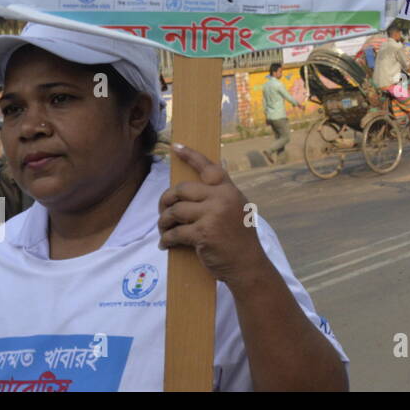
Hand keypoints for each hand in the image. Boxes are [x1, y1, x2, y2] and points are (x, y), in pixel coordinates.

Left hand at [159, 143, 269, 287]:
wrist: (247, 263)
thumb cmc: (239, 238)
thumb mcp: (236, 210)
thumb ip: (218, 197)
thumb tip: (188, 193)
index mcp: (229, 190)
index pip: (208, 167)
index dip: (191, 155)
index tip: (176, 146)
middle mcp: (221, 198)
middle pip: (181, 190)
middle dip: (166, 200)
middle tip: (162, 211)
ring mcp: (212, 215)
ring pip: (174, 212)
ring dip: (163, 222)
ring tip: (163, 229)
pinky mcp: (202, 233)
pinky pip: (174, 233)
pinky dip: (166, 240)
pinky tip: (165, 245)